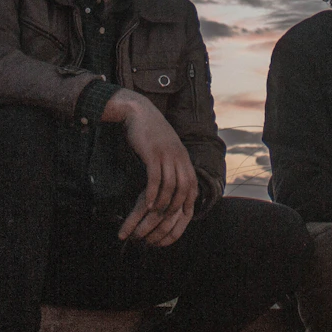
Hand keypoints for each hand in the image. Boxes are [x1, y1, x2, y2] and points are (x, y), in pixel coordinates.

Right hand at [105, 89, 198, 247]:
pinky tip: (146, 204)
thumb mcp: (167, 147)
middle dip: (176, 206)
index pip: (192, 185)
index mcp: (183, 157)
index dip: (189, 202)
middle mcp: (178, 156)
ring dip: (163, 203)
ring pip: (170, 186)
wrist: (138, 112)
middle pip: (184, 188)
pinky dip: (152, 194)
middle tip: (166, 219)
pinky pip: (155, 178)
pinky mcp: (152, 153)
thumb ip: (172, 162)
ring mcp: (166, 155)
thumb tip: (173, 181)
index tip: (181, 216)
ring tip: (154, 214)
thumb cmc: (150, 133)